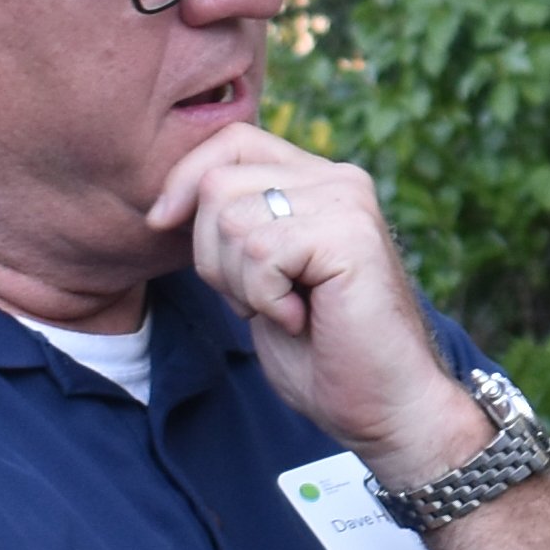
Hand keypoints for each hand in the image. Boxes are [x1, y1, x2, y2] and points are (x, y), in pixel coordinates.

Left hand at [141, 124, 490, 481]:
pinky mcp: (350, 234)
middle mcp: (337, 180)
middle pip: (217, 182)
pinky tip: (302, 317)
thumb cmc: (324, 355)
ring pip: (231, 218)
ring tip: (287, 310)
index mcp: (317, 182)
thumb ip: (235, 227)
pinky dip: (265, 298)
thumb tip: (170, 202)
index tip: (161, 224)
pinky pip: (260, 251)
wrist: (388, 408)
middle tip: (260, 299)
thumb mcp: (259, 278)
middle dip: (212, 254)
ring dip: (241, 283)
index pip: (230, 142)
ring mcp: (347, 202)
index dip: (184, 179)